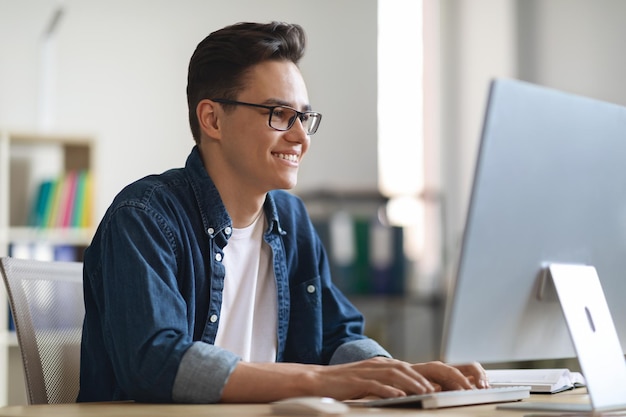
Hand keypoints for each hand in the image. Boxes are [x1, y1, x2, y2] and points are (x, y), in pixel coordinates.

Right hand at [311, 356, 437, 399]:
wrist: (317, 380)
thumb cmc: (343, 383)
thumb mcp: (366, 381)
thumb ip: (383, 383)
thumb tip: (403, 393)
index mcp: (378, 364)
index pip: (404, 367)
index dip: (421, 375)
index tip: (435, 386)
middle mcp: (374, 365)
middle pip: (402, 368)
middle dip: (420, 379)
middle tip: (434, 391)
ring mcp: (365, 371)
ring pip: (393, 374)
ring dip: (410, 383)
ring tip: (423, 393)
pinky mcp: (356, 381)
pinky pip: (375, 384)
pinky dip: (388, 389)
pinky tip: (398, 395)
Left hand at [412, 361, 488, 390]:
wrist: (404, 378)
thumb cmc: (407, 381)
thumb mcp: (412, 384)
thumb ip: (425, 385)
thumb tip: (437, 387)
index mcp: (435, 368)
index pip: (452, 371)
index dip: (461, 380)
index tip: (469, 389)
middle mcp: (446, 368)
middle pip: (468, 366)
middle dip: (478, 375)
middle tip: (483, 387)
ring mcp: (452, 373)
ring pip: (472, 370)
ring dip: (482, 378)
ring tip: (486, 388)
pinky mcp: (456, 379)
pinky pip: (471, 377)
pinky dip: (479, 382)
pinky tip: (483, 390)